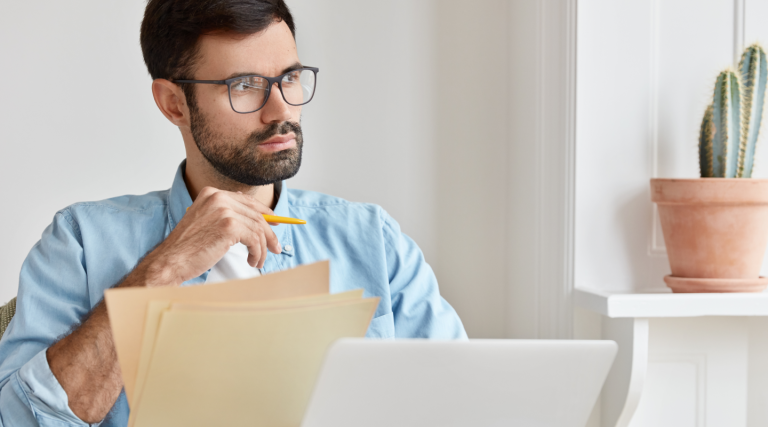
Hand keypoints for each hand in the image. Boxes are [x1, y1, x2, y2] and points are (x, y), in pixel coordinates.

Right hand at [143, 187, 280, 285]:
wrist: (171, 261)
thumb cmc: (188, 247)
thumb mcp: (207, 223)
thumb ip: (226, 216)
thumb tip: (257, 219)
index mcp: (212, 193)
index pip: (247, 201)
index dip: (264, 212)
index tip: (275, 224)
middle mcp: (218, 197)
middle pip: (256, 214)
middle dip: (269, 234)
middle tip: (275, 248)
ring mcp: (224, 210)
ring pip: (258, 228)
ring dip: (262, 248)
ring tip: (258, 261)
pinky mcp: (229, 226)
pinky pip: (255, 239)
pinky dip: (258, 253)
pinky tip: (252, 261)